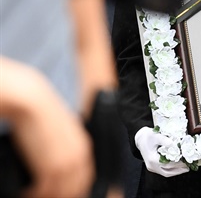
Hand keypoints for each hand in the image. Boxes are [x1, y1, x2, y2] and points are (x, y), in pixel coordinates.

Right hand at [0, 58, 93, 197]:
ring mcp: (67, 163)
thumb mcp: (61, 130)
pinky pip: (44, 191)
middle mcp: (79, 157)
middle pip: (75, 188)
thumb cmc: (41, 114)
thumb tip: (54, 157)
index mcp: (83, 147)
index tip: (59, 192)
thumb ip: (65, 145)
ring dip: (46, 195)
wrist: (33, 102)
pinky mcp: (51, 167)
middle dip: (61, 194)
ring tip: (32, 194)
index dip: (72, 188)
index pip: (84, 177)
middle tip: (44, 194)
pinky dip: (34, 194)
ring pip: (61, 193)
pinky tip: (25, 192)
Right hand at [135, 127, 188, 176]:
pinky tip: (177, 167)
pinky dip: (171, 170)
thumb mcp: (157, 136)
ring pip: (165, 173)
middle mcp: (151, 166)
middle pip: (167, 172)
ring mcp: (151, 167)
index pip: (168, 165)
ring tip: (185, 168)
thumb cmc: (148, 136)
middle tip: (188, 166)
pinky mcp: (152, 167)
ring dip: (175, 172)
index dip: (178, 164)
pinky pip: (163, 171)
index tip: (186, 161)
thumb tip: (175, 146)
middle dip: (178, 170)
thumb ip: (166, 141)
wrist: (140, 138)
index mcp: (152, 159)